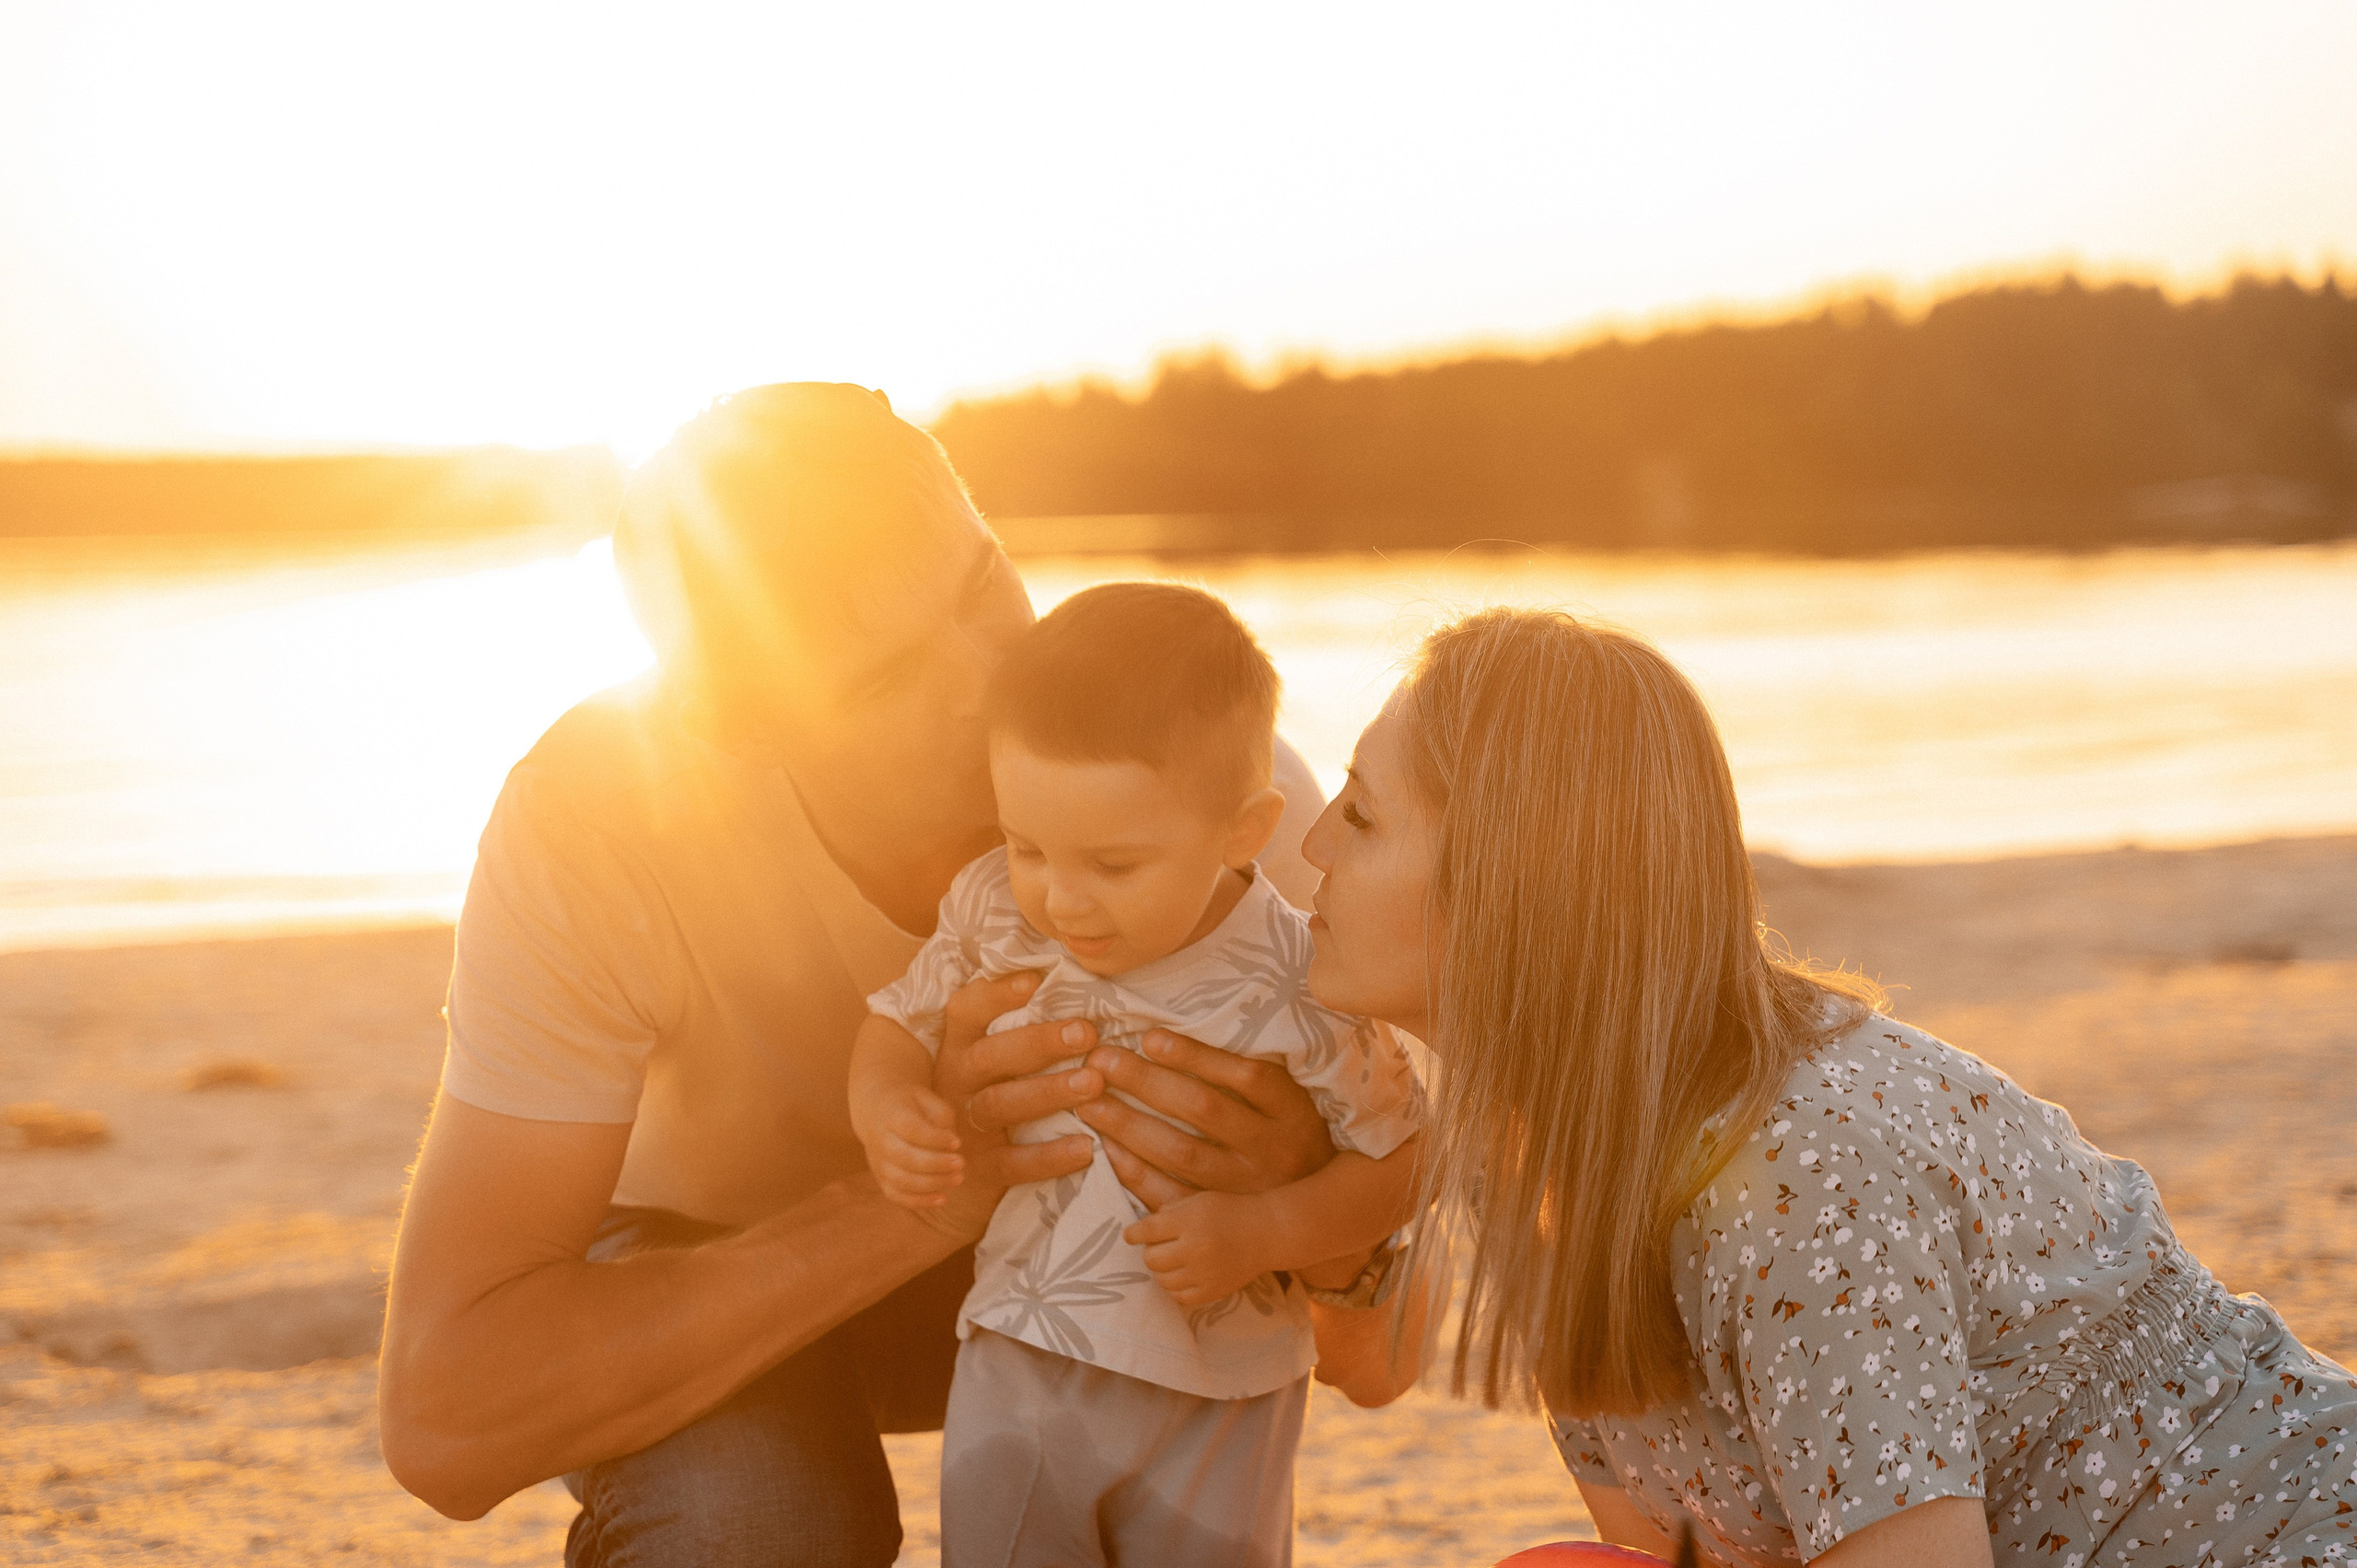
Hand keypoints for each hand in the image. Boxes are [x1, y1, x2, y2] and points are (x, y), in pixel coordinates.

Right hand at [860, 1081, 963, 1208]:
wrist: (875, 1108)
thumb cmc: (910, 1104)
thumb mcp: (927, 1098)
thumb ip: (941, 1117)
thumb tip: (952, 1143)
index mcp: (892, 1116)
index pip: (912, 1130)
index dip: (935, 1139)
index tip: (958, 1142)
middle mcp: (880, 1141)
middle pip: (905, 1158)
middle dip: (936, 1164)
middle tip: (961, 1163)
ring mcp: (878, 1162)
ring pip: (901, 1180)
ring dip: (932, 1184)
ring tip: (958, 1178)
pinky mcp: (880, 1178)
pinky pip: (896, 1195)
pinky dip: (918, 1201)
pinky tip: (942, 1199)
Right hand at [926, 972, 1099, 1224]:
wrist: (947, 1182)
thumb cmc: (988, 1105)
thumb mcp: (988, 1070)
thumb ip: (1018, 1037)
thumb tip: (1079, 994)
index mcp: (958, 1050)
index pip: (966, 1010)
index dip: (996, 993)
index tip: (1036, 979)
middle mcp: (956, 1084)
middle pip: (990, 1056)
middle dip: (1039, 1041)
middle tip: (1086, 1032)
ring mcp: (965, 1129)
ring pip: (1001, 1104)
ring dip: (1049, 1092)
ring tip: (1094, 1083)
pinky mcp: (981, 1171)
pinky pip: (1015, 1163)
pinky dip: (1051, 1156)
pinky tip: (1086, 1147)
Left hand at [1083, 1028, 1335, 1202]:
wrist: (1313, 1211)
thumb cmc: (1289, 1136)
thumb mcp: (1289, 1099)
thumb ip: (1246, 1072)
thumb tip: (1174, 1036)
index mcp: (1291, 1111)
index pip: (1245, 1076)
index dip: (1196, 1056)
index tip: (1148, 1037)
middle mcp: (1272, 1149)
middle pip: (1204, 1109)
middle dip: (1147, 1083)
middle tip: (1101, 1061)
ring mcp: (1245, 1188)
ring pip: (1182, 1152)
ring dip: (1129, 1125)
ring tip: (1089, 1100)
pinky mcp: (1219, 1216)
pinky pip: (1171, 1195)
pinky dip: (1135, 1171)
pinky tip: (1106, 1147)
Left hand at [1123, 1190, 1275, 1307]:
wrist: (1265, 1233)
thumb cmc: (1228, 1212)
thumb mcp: (1198, 1200)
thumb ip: (1169, 1211)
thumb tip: (1141, 1229)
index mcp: (1189, 1220)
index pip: (1147, 1231)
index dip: (1133, 1234)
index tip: (1130, 1236)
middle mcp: (1194, 1247)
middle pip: (1151, 1258)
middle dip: (1151, 1251)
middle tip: (1160, 1247)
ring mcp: (1203, 1273)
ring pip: (1162, 1279)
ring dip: (1162, 1270)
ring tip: (1173, 1261)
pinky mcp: (1212, 1292)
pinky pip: (1179, 1297)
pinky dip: (1176, 1287)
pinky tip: (1183, 1276)